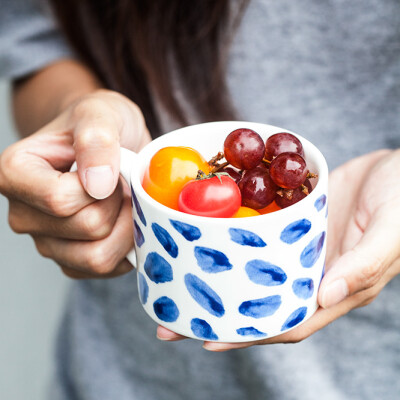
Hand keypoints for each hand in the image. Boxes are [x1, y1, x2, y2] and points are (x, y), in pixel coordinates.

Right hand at [0, 89, 150, 277]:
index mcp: (15, 174)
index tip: (110, 167)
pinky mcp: (69, 260)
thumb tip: (96, 184)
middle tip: (120, 183)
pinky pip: (104, 269)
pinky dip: (124, 246)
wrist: (107, 146)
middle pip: (87, 228)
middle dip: (118, 204)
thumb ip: (96, 139)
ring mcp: (46, 241)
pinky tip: (122, 221)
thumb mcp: (102, 114)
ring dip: (125, 228)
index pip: (61, 200)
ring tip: (122, 201)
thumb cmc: (99, 126)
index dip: (101, 187)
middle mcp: (23, 214)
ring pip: (97, 257)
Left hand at [157, 149, 399, 349]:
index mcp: (336, 287)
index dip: (250, 335)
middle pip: (259, 302)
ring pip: (252, 272)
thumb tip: (326, 297)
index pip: (287, 322)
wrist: (398, 167)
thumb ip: (364, 265)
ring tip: (176, 280)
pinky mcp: (292, 224)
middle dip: (219, 312)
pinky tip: (207, 241)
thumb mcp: (392, 230)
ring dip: (218, 279)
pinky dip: (233, 244)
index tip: (209, 338)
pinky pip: (257, 238)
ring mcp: (298, 249)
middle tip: (173, 315)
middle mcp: (311, 274)